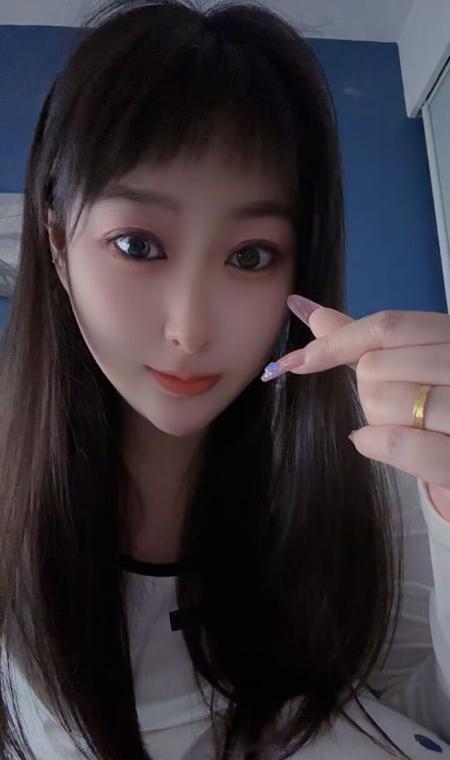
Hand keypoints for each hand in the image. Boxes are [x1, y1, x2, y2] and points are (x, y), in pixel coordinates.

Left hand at [261, 296, 449, 520]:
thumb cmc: (443, 404)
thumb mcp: (415, 363)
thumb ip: (365, 340)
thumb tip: (308, 311)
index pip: (387, 325)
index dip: (334, 343)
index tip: (295, 362)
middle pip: (375, 366)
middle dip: (367, 391)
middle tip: (395, 407)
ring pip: (381, 403)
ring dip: (376, 420)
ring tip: (404, 426)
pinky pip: (398, 443)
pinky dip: (375, 443)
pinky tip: (372, 442)